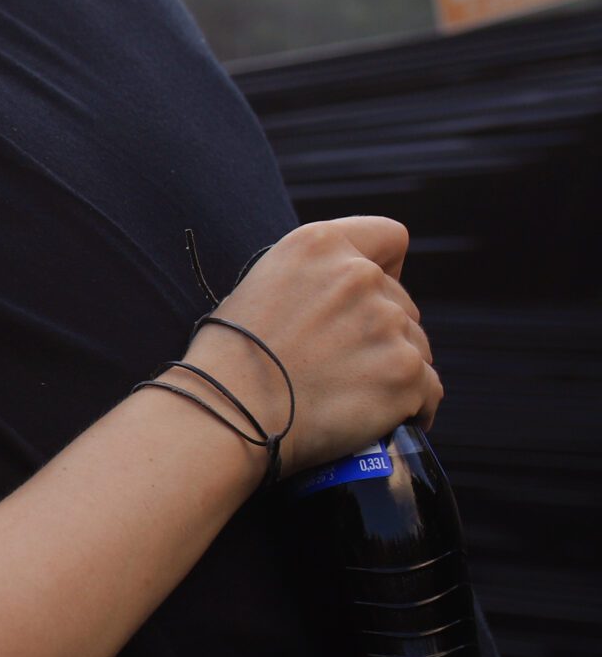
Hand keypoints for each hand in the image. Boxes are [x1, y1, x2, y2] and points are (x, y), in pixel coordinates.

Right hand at [179, 217, 439, 474]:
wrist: (227, 415)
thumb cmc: (231, 360)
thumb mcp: (260, 286)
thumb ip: (314, 278)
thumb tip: (348, 298)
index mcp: (320, 246)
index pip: (390, 238)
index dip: (386, 268)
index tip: (368, 299)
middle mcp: (359, 275)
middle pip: (402, 302)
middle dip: (380, 331)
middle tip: (337, 364)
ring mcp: (388, 324)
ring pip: (417, 346)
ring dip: (393, 369)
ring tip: (346, 395)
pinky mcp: (406, 373)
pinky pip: (429, 391)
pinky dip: (410, 407)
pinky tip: (376, 419)